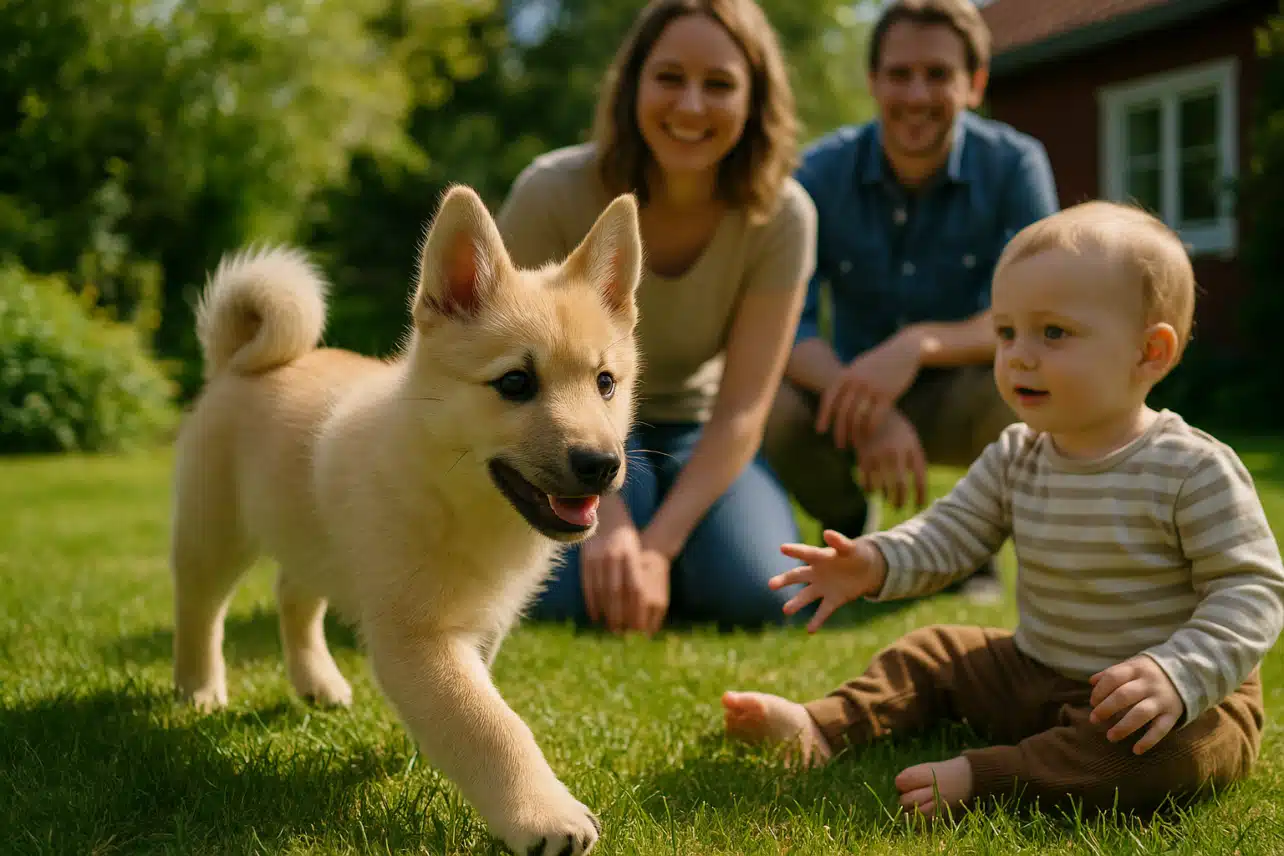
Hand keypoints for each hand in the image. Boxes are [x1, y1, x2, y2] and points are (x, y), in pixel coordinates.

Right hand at [580, 519, 669, 634]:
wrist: (607, 517)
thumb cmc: (627, 542)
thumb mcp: (636, 554)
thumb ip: (637, 577)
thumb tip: (642, 608)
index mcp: (631, 556)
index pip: (636, 588)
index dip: (636, 608)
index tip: (637, 625)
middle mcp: (614, 557)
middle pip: (617, 592)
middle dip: (620, 614)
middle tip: (622, 631)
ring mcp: (598, 558)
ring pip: (601, 590)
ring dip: (605, 612)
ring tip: (609, 626)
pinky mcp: (586, 559)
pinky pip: (588, 585)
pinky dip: (591, 602)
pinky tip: (595, 615)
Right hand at [770, 530, 886, 631]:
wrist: (867, 570)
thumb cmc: (856, 554)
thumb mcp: (850, 548)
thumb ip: (839, 542)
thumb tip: (827, 533)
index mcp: (820, 557)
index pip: (805, 553)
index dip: (795, 550)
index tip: (782, 548)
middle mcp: (817, 573)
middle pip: (797, 576)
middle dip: (784, 580)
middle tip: (771, 585)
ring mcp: (823, 587)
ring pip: (807, 595)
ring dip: (797, 603)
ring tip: (786, 610)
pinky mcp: (834, 600)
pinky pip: (823, 611)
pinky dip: (817, 620)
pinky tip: (810, 630)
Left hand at [815, 332, 920, 448]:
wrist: (903, 351)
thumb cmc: (879, 361)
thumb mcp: (858, 366)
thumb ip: (846, 380)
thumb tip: (833, 397)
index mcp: (846, 374)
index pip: (829, 399)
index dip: (823, 416)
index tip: (820, 431)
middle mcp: (857, 382)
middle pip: (842, 412)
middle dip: (839, 431)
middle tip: (840, 445)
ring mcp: (872, 388)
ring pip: (858, 417)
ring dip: (854, 434)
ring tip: (854, 444)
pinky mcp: (888, 395)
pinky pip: (875, 417)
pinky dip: (870, 429)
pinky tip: (869, 436)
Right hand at [853, 408, 926, 510]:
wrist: (869, 406)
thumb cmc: (895, 428)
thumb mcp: (910, 440)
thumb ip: (914, 461)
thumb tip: (917, 490)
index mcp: (911, 447)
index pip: (919, 478)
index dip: (920, 496)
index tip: (919, 506)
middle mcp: (896, 452)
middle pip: (900, 486)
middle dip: (900, 501)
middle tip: (899, 507)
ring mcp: (878, 455)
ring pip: (882, 487)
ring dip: (885, 496)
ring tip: (887, 499)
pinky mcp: (863, 456)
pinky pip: (867, 481)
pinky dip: (870, 489)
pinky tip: (873, 490)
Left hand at [1088, 656, 1184, 753]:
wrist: (1189, 673)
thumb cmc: (1151, 672)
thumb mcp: (1133, 666)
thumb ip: (1113, 673)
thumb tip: (1091, 682)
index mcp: (1136, 669)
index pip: (1113, 677)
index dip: (1100, 690)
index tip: (1092, 702)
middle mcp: (1149, 683)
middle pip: (1124, 695)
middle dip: (1106, 708)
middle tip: (1094, 719)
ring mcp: (1162, 699)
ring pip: (1140, 713)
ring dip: (1123, 726)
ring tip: (1110, 737)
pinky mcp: (1173, 714)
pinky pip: (1160, 729)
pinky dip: (1148, 741)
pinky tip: (1136, 750)